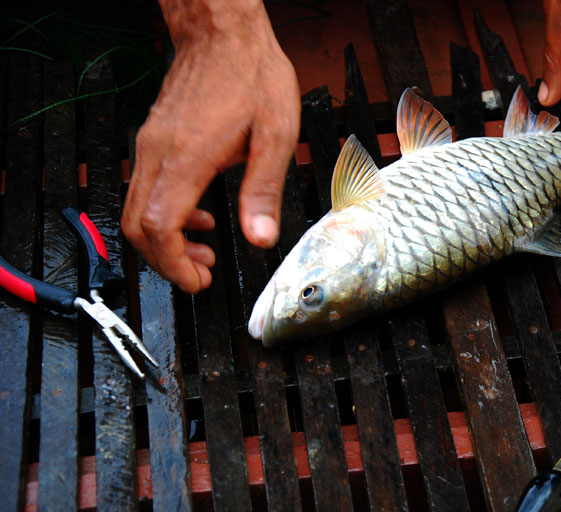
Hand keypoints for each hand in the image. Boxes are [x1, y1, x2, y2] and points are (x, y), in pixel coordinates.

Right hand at [123, 0, 299, 292]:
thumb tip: (260, 237)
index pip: (158, 227)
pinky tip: (198, 215)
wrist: (223, 33)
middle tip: (202, 273)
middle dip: (167, 261)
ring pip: (136, 209)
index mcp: (186, 158)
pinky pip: (146, 189)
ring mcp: (151, 146)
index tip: (198, 280)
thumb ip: (263, 191)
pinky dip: (165, 214)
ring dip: (165, 240)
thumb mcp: (274, 136)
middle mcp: (158, 154)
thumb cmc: (250, 75)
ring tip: (203, 250)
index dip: (174, 264)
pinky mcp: (155, 140)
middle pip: (138, 226)